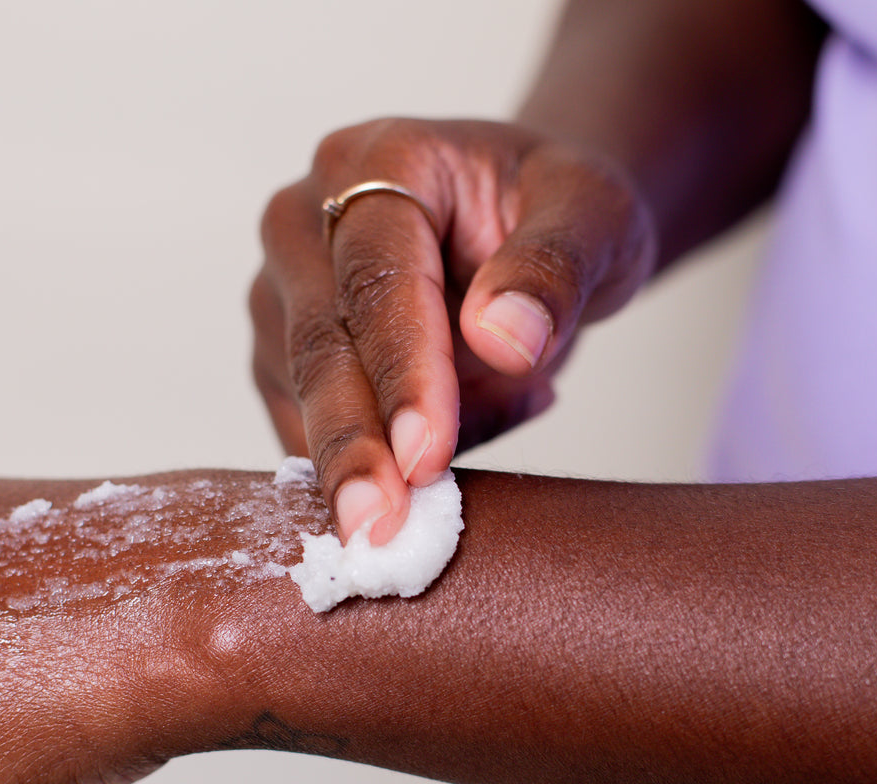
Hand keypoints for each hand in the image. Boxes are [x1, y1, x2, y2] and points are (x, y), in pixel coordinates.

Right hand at [250, 118, 655, 543]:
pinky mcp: (279, 353)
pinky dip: (383, 459)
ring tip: (512, 411)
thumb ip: (556, 267)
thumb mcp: (597, 216)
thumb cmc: (559, 209)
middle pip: (317, 344)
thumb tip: (504, 340)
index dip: (403, 371)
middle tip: (383, 531)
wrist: (530, 222)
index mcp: (381, 159)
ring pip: (303, 396)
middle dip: (355, 446)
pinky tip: (478, 419)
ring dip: (386, 454)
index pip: (376, 277)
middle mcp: (307, 216)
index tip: (428, 454)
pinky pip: (307, 428)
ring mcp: (283, 288)